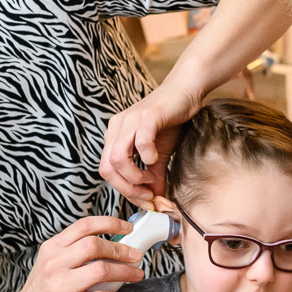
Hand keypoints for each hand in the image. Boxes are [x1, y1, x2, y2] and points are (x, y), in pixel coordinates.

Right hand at [2, 216, 145, 291]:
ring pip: (101, 270)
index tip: (127, 227)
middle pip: (95, 246)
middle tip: (136, 256)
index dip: (110, 223)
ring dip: (125, 272)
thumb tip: (112, 243)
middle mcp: (54, 264)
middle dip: (122, 250)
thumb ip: (74, 251)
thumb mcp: (50, 262)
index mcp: (52, 248)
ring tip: (136, 275)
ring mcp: (59, 286)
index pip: (84, 226)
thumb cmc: (42, 290)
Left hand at [100, 85, 203, 208]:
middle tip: (148, 195)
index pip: (107, 171)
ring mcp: (129, 121)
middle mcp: (116, 128)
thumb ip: (155, 176)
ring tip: (151, 178)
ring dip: (135, 176)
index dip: (125, 191)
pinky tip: (157, 158)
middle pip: (107, 169)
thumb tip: (156, 200)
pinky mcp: (147, 116)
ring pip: (117, 158)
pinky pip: (140, 142)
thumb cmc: (171, 120)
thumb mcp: (160, 154)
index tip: (145, 200)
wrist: (185, 91)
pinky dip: (148, 156)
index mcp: (114, 137)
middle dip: (128, 189)